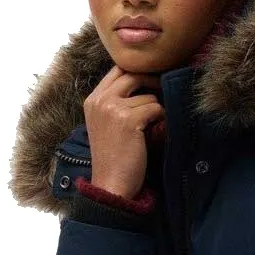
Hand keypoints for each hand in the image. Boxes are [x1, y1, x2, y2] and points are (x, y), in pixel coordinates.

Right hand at [82, 65, 164, 199]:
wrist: (111, 184)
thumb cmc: (114, 158)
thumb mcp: (107, 124)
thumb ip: (117, 102)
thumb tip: (144, 80)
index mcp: (92, 100)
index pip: (117, 70)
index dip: (137, 71)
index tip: (150, 81)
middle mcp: (100, 101)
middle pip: (132, 74)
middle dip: (151, 81)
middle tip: (162, 92)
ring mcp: (113, 109)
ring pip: (147, 95)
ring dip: (155, 109)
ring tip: (152, 126)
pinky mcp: (128, 120)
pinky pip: (155, 108)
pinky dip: (160, 119)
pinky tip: (155, 132)